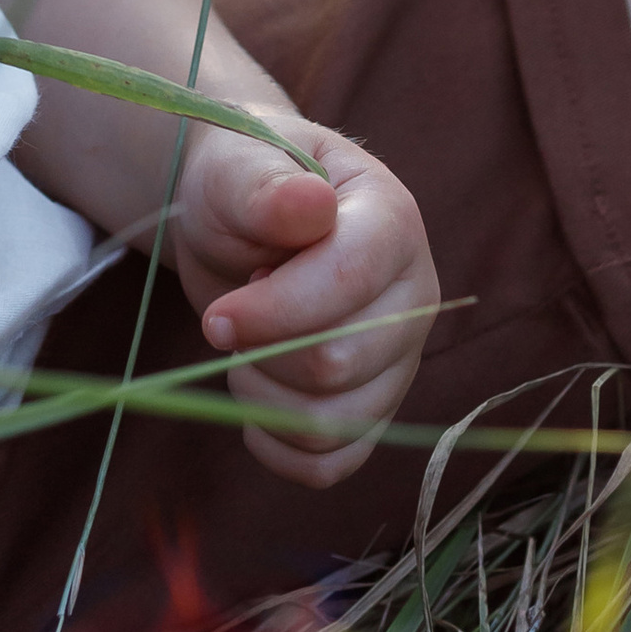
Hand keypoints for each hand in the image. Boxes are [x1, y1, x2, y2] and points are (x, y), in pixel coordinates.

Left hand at [169, 120, 436, 487]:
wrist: (234, 215)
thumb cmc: (240, 181)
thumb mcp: (238, 167)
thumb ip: (267, 188)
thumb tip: (310, 206)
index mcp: (392, 221)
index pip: (349, 282)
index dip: (275, 310)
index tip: (217, 316)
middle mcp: (413, 297)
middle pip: (339, 363)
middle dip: (260, 352)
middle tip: (228, 317)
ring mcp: (399, 360)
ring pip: (334, 424)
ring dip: (261, 399)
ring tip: (242, 349)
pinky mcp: (372, 409)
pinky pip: (331, 464)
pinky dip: (276, 446)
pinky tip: (252, 397)